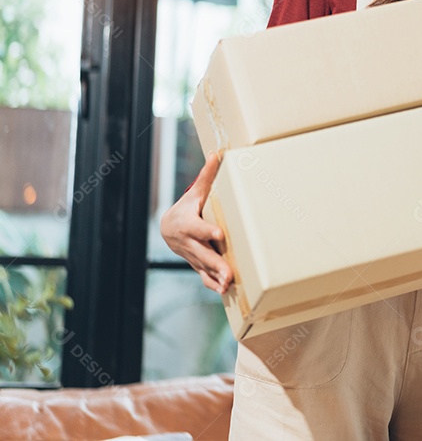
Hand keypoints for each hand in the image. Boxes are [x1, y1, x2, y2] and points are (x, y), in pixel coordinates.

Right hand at [160, 152, 232, 293]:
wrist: (168, 227)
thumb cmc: (188, 207)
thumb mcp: (196, 192)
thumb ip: (208, 176)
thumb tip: (218, 153)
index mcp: (187, 222)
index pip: (198, 227)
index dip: (207, 230)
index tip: (220, 233)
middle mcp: (187, 242)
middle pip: (202, 253)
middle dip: (216, 263)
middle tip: (229, 272)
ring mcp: (190, 255)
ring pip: (204, 267)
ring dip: (216, 277)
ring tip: (229, 284)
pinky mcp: (195, 264)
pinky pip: (203, 275)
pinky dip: (212, 283)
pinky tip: (224, 291)